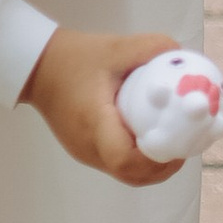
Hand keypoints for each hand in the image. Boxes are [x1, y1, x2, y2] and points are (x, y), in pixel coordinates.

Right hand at [21, 27, 191, 186]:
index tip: (179, 145)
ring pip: (124, 173)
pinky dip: (138, 160)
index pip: (124, 158)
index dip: (156, 160)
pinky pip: (116, 164)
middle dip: (161, 168)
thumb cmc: (75, 57)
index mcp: (94, 122)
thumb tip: (183, 57)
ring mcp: (85, 152)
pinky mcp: (84, 150)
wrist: (37, 67)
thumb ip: (151, 48)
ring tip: (173, 142)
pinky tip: (152, 138)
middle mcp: (88, 146)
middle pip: (129, 174)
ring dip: (151, 166)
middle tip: (185, 145)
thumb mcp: (116, 47)